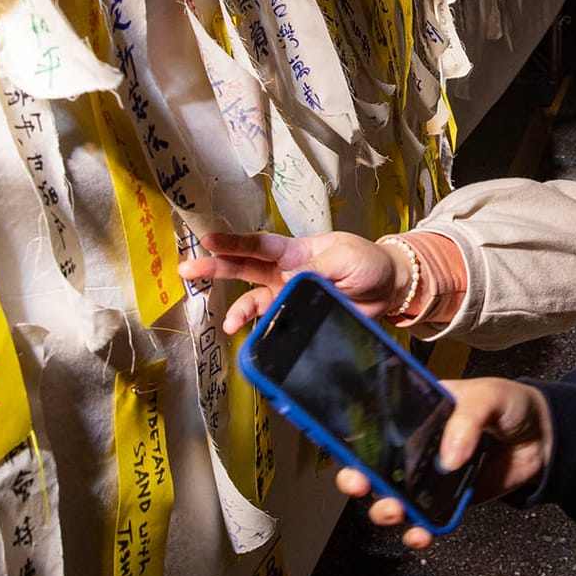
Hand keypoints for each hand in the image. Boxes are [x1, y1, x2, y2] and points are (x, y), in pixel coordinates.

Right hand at [180, 230, 406, 333]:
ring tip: (228, 323)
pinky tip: (251, 336)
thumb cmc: (366, 263)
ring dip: (239, 310)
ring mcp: (288, 296)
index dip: (233, 242)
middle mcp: (285, 272)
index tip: (207, 239)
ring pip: (254, 301)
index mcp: (295, 251)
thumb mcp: (344, 257)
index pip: (259, 244)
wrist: (388, 288)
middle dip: (215, 268)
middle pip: (244, 268)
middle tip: (187, 270)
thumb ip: (316, 267)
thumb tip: (289, 279)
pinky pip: (273, 323)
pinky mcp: (298, 317)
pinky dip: (260, 330)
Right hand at [334, 377, 553, 549]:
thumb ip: (466, 421)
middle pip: (375, 465)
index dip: (354, 437)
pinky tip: (419, 536)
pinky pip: (426, 519)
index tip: (344, 449)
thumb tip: (448, 458)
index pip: (376, 423)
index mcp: (417, 411)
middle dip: (359, 478)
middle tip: (360, 485)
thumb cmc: (510, 405)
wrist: (545, 437)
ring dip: (385, 509)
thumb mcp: (487, 397)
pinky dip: (418, 532)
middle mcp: (416, 445)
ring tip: (394, 512)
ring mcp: (431, 475)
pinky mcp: (449, 501)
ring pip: (395, 497)